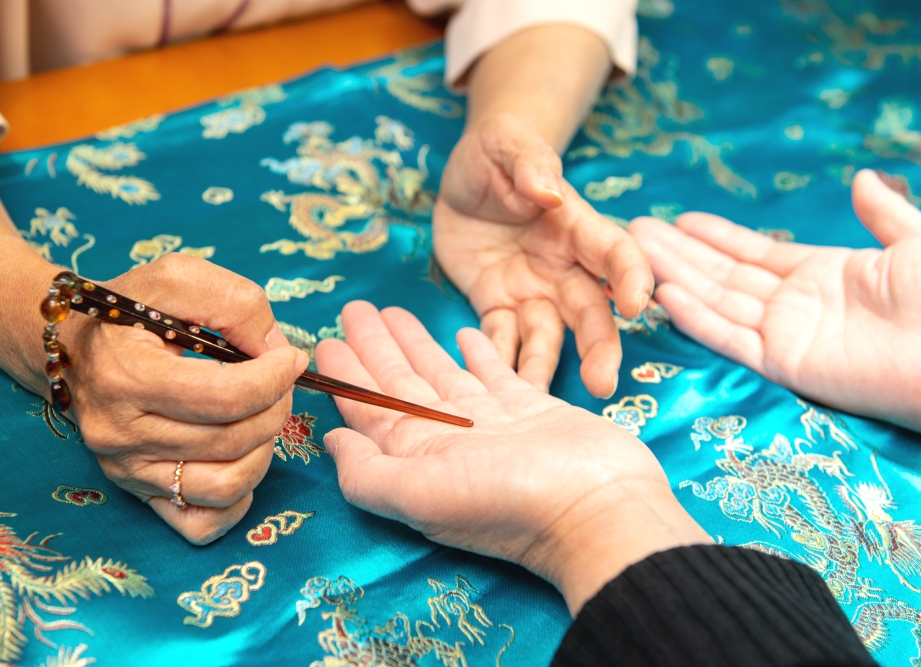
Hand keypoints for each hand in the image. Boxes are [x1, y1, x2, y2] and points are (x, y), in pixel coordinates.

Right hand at [58, 254, 306, 543]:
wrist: (74, 347)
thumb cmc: (132, 310)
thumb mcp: (179, 278)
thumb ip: (236, 303)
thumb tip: (278, 351)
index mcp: (126, 376)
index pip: (225, 397)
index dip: (274, 378)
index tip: (289, 358)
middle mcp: (120, 434)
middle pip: (231, 440)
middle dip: (275, 407)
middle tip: (280, 382)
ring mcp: (128, 470)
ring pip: (224, 486)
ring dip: (265, 450)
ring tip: (262, 415)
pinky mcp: (139, 494)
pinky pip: (202, 523)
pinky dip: (238, 499)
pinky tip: (242, 457)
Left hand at [315, 301, 710, 614]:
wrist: (596, 506)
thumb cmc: (507, 501)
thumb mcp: (421, 494)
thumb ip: (368, 472)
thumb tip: (330, 442)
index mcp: (416, 457)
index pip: (369, 410)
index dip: (345, 378)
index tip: (323, 343)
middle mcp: (448, 440)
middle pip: (399, 384)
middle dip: (374, 348)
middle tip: (353, 309)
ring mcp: (489, 424)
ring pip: (441, 373)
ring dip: (415, 344)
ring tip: (394, 312)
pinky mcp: (530, 408)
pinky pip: (493, 372)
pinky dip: (476, 353)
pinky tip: (462, 334)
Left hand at [432, 114, 653, 397]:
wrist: (463, 178)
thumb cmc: (497, 152)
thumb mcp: (506, 141)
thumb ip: (529, 160)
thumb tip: (548, 190)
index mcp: (577, 225)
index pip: (616, 253)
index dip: (631, 277)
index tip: (637, 304)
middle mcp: (563, 268)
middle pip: (591, 312)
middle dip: (600, 347)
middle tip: (604, 382)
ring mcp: (532, 291)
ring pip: (549, 337)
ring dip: (548, 368)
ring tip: (539, 401)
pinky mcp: (497, 307)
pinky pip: (500, 340)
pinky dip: (497, 362)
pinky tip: (490, 388)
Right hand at [628, 169, 920, 437]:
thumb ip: (885, 214)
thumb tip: (862, 178)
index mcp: (828, 275)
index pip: (758, 253)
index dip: (718, 237)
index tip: (681, 219)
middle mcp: (798, 305)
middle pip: (724, 274)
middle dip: (680, 252)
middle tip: (635, 229)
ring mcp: (788, 336)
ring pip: (716, 300)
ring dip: (674, 276)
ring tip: (632, 252)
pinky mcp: (784, 364)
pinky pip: (728, 337)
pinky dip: (694, 317)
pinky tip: (661, 294)